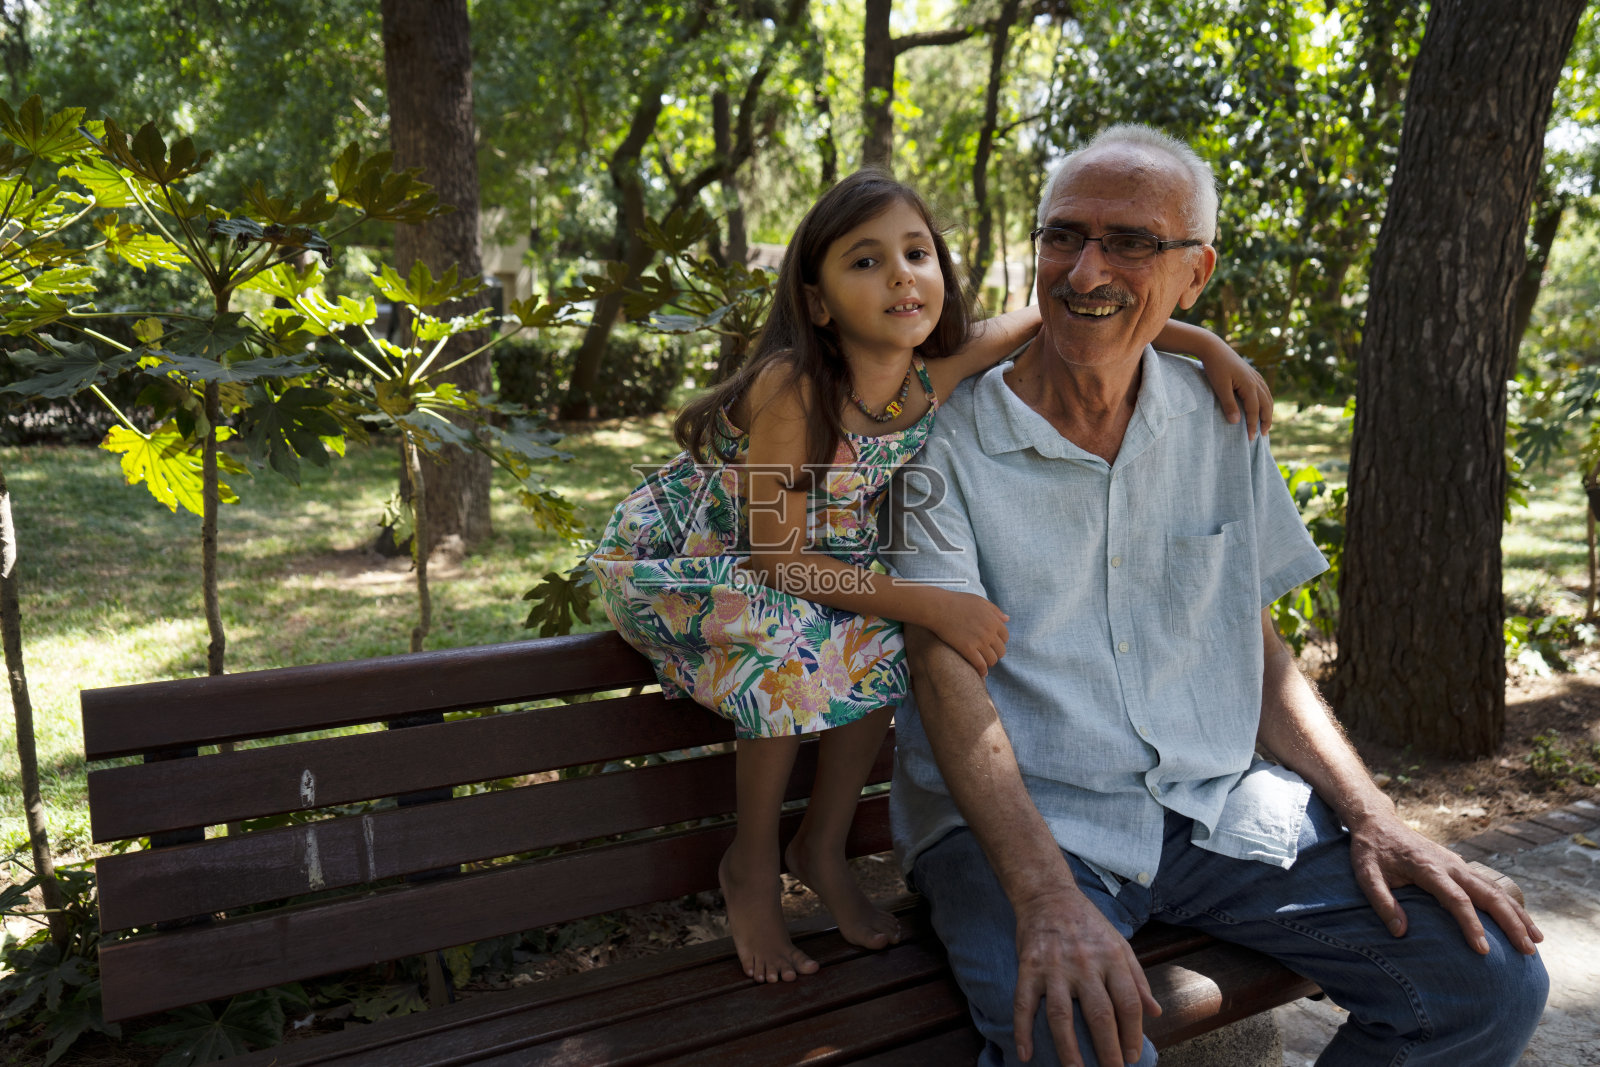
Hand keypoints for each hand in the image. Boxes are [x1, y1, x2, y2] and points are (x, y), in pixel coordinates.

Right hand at [926, 591, 1008, 676]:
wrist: (938, 607)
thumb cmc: (957, 602)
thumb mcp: (980, 601)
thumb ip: (995, 611)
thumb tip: (1007, 619)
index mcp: (994, 621)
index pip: (1005, 638)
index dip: (999, 642)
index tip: (991, 644)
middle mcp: (989, 632)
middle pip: (1001, 651)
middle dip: (995, 653)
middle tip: (986, 654)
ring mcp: (979, 641)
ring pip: (992, 660)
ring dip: (988, 663)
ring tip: (982, 662)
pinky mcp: (967, 649)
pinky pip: (980, 665)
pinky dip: (982, 671)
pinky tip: (980, 673)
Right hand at [1011, 886, 1160, 1065]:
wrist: (1048, 894)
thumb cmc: (1088, 923)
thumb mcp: (1120, 944)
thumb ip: (1138, 979)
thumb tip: (1156, 1012)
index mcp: (1111, 958)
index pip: (1128, 1003)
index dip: (1132, 1034)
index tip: (1132, 1056)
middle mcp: (1084, 964)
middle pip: (1099, 1014)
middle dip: (1107, 1050)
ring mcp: (1054, 967)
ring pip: (1061, 1016)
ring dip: (1068, 1049)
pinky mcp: (1028, 967)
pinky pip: (1024, 1003)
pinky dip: (1023, 1030)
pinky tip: (1025, 1053)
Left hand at [1202, 347, 1272, 439]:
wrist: (1213, 347)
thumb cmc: (1215, 367)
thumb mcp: (1220, 387)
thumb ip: (1228, 404)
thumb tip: (1237, 422)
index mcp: (1249, 385)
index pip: (1254, 411)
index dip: (1253, 425)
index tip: (1251, 438)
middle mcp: (1256, 381)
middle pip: (1266, 405)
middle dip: (1266, 421)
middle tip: (1263, 435)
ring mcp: (1255, 376)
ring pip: (1267, 397)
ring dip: (1268, 411)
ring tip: (1266, 423)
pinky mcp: (1251, 373)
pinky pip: (1264, 389)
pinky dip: (1266, 400)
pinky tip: (1263, 404)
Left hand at [1347, 814, 1541, 955]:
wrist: (1378, 822)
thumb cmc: (1371, 850)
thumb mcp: (1365, 875)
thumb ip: (1382, 902)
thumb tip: (1400, 932)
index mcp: (1428, 868)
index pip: (1456, 899)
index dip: (1471, 924)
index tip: (1483, 950)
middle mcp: (1450, 865)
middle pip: (1488, 894)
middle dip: (1511, 923)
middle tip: (1527, 950)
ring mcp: (1459, 864)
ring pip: (1496, 890)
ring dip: (1518, 914)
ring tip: (1536, 940)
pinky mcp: (1461, 867)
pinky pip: (1491, 886)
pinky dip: (1509, 904)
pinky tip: (1522, 921)